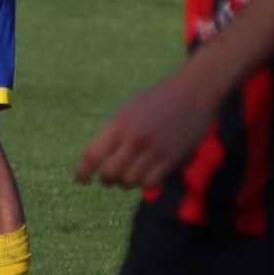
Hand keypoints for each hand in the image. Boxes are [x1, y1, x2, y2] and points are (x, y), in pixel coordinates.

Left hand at [75, 71, 220, 189]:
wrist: (193, 92)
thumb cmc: (157, 100)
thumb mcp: (128, 110)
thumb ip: (114, 133)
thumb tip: (98, 160)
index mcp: (119, 122)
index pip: (93, 154)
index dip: (82, 171)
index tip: (80, 180)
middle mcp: (135, 137)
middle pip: (110, 173)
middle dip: (106, 180)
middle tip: (108, 179)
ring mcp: (155, 149)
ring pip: (130, 181)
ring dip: (126, 182)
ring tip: (128, 175)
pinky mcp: (173, 159)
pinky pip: (151, 183)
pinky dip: (144, 182)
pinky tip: (145, 175)